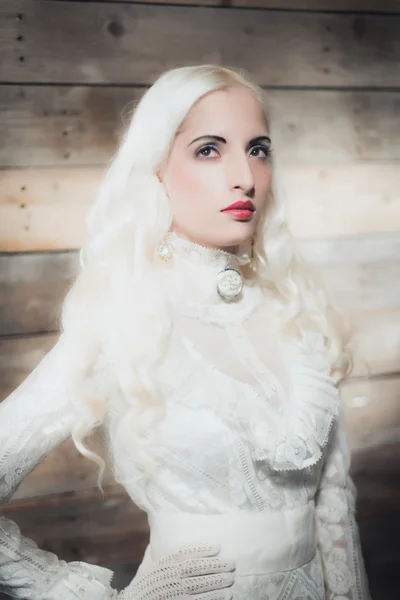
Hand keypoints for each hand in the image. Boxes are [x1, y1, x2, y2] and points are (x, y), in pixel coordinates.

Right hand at [118, 543, 234, 599]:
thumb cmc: (144, 585)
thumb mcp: (147, 566)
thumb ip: (155, 552)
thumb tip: (161, 534)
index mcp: (162, 565)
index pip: (184, 554)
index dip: (202, 549)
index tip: (217, 546)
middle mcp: (168, 578)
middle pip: (196, 569)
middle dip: (215, 566)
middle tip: (231, 564)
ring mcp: (173, 593)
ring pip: (200, 586)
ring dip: (217, 582)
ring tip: (230, 579)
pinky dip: (212, 599)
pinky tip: (224, 596)